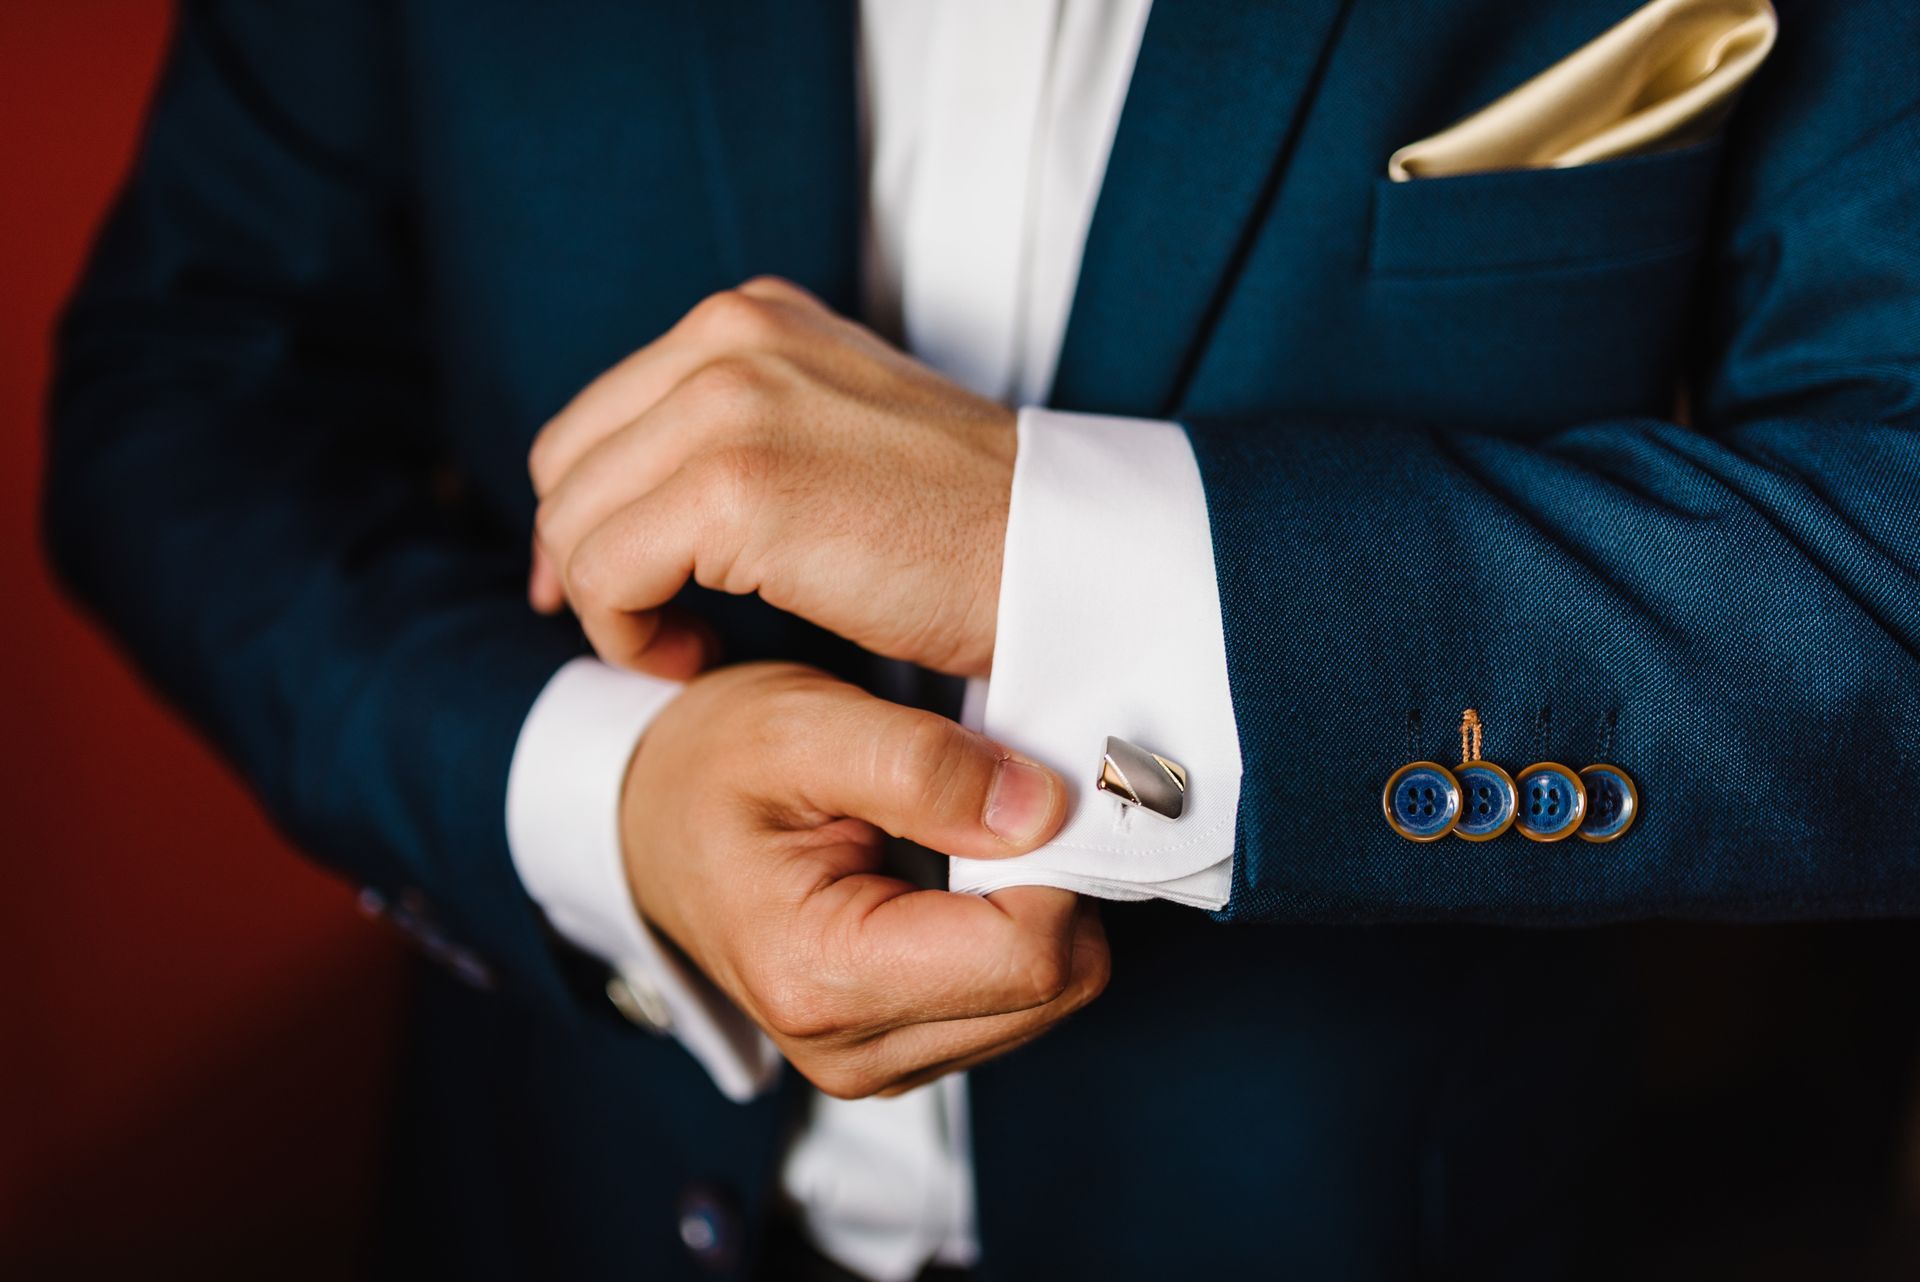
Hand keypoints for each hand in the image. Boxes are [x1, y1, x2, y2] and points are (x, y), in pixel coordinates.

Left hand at [528, 277, 1015, 678]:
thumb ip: (745, 429)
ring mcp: (727, 404)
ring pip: (575, 523)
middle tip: (651, 628)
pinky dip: (630, 635)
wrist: (1059, 554)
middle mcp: (728, 336)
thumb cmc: (963, 523)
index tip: (623, 589)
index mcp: (751, 317)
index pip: (600, 415)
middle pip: (567, 464)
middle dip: (583, 560)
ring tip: (690, 647)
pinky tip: (698, 658)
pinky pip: (606, 574)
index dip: (589, 516)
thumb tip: (640, 492)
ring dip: (613, 606)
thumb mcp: (839, 429)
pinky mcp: (733, 487)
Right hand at [623, 662, 1107, 1097]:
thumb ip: (923, 765)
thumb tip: (1044, 810)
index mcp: (820, 978)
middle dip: (1047, 882)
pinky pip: (1021, 999)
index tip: (1015, 787)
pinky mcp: (906, 1049)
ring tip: (953, 836)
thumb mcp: (801, 725)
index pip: (1026, 956)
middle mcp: (853, 1048)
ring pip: (1051, 996)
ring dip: (1029, 905)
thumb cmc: (713, 765)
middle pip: (1053, 986)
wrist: (651, 817)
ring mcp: (881, 1061)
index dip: (1051, 859)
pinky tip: (949, 875)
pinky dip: (1009, 929)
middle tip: (984, 803)